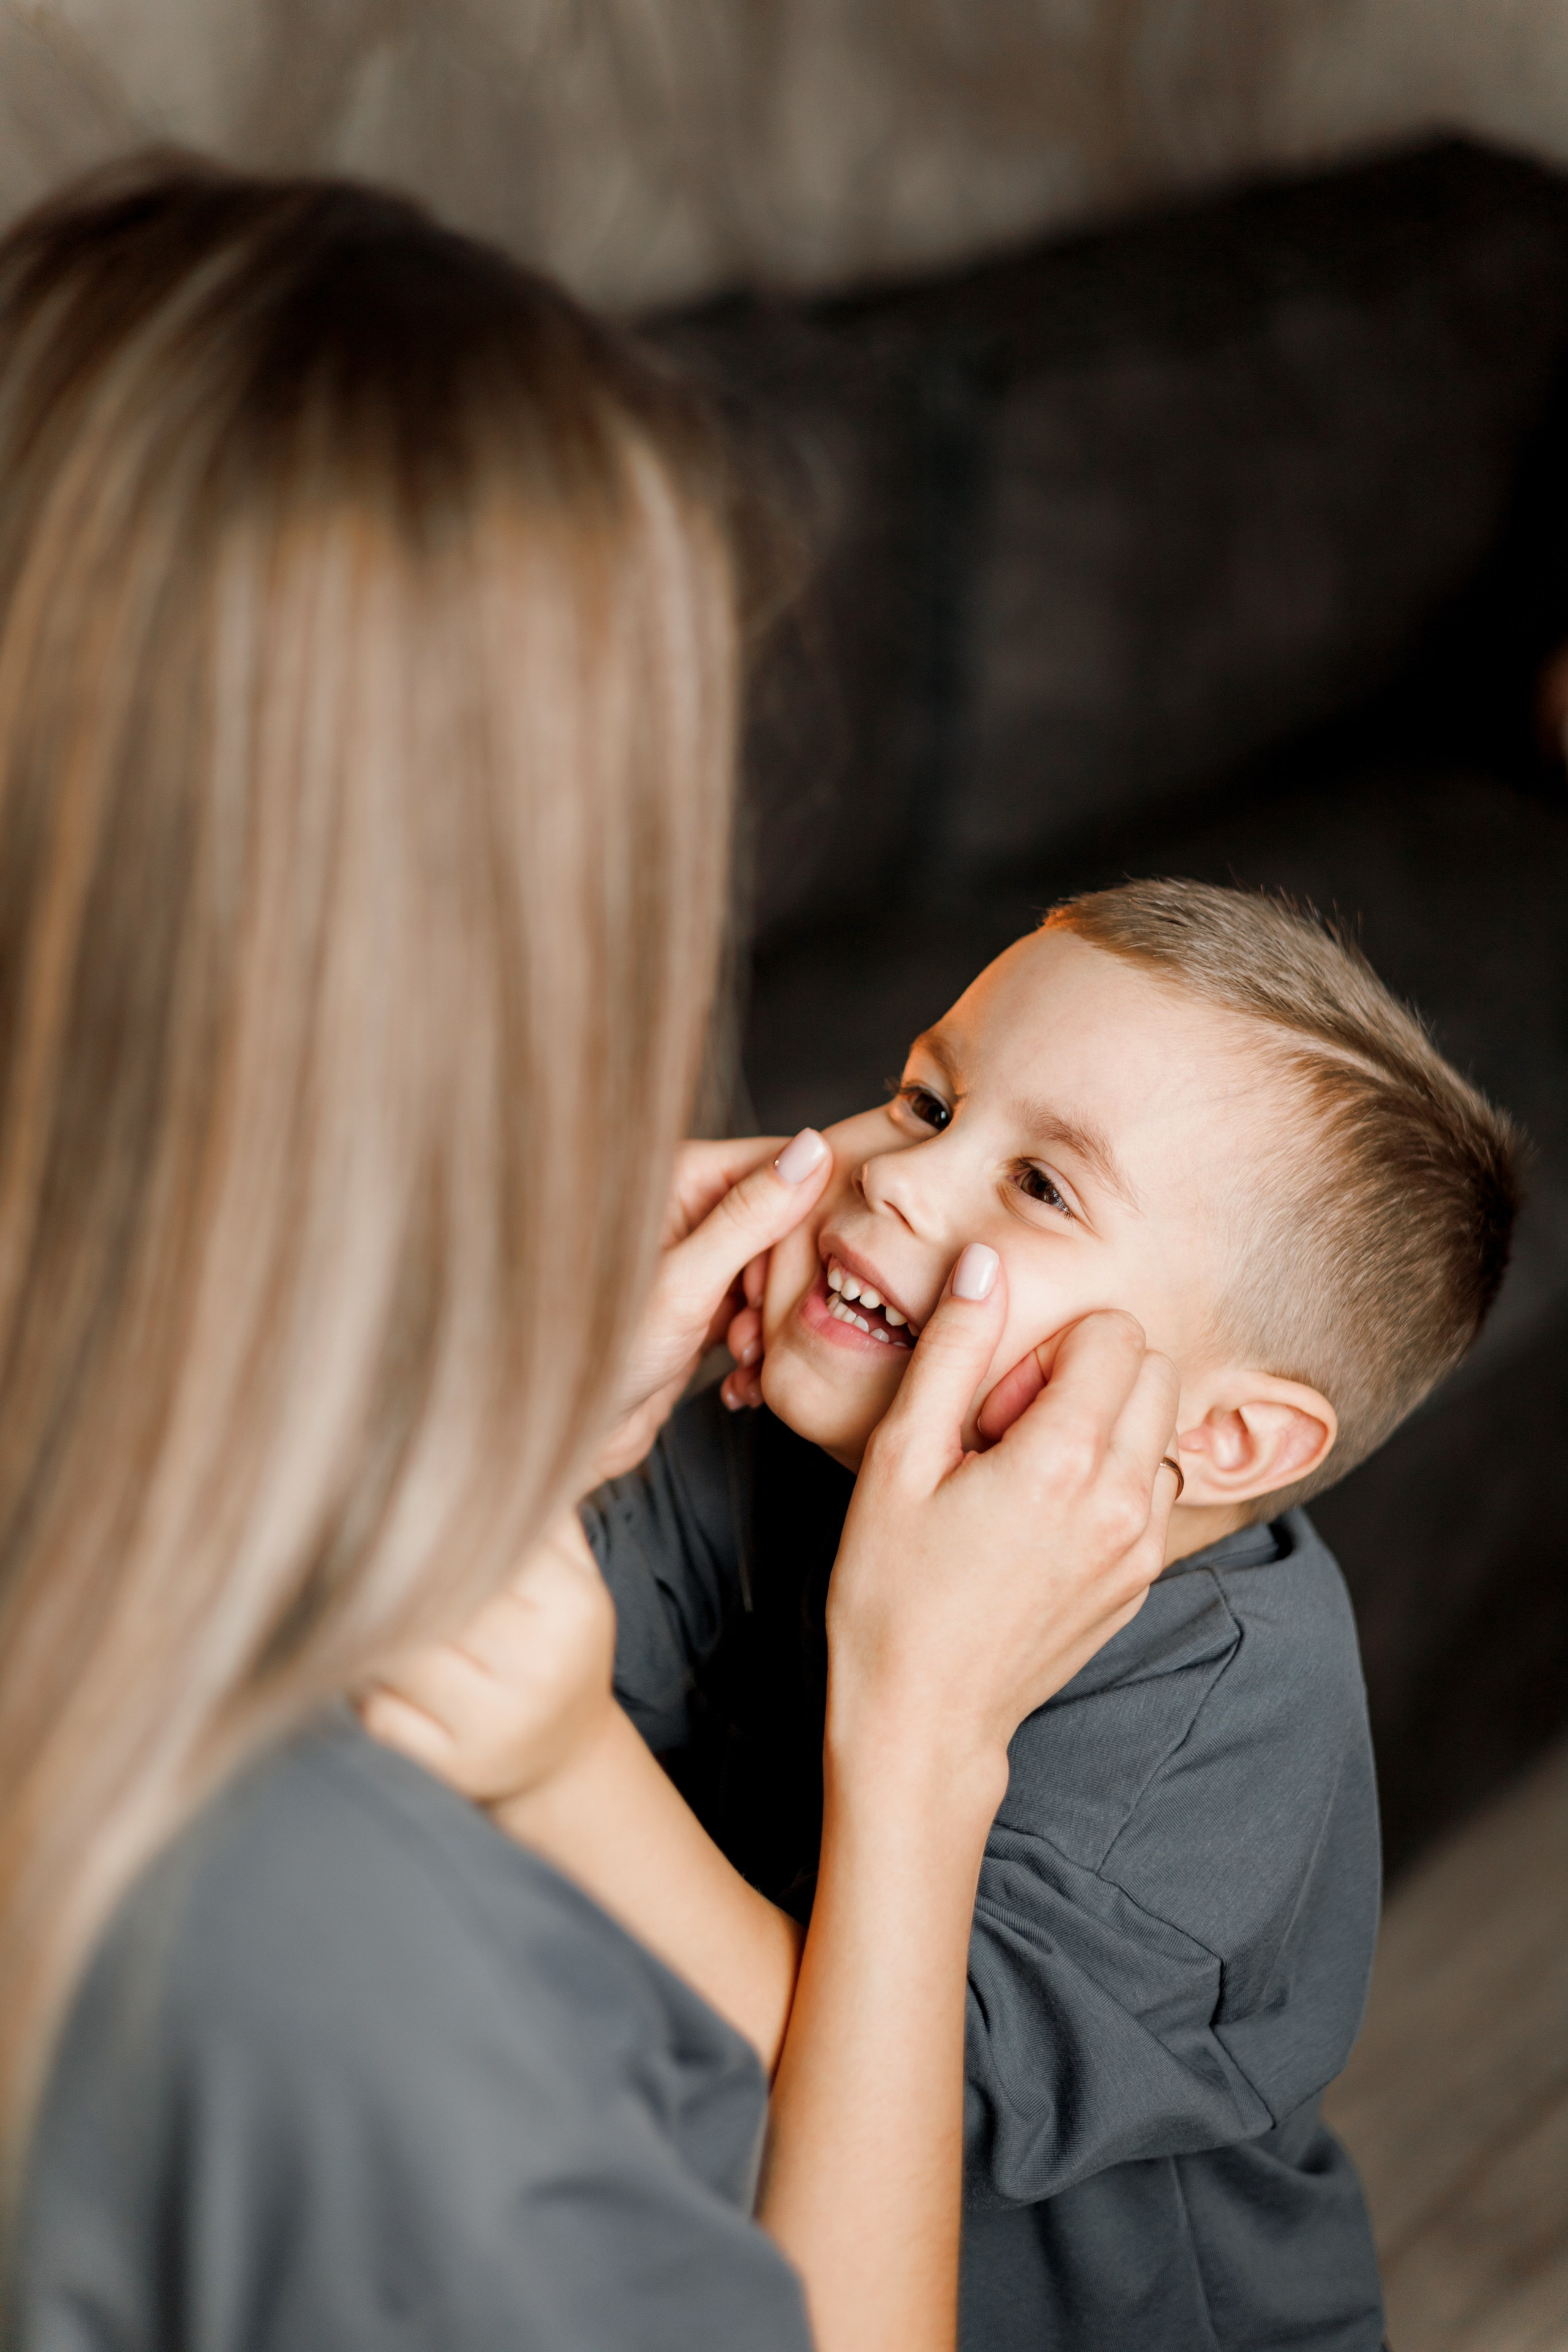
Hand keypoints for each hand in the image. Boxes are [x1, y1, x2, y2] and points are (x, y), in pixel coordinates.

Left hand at [360, 1515, 615, 1803]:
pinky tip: (361, 1665)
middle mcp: (535, 1666)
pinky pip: (378, 1714)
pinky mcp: (453, 1767)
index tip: (383, 1494)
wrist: (567, 1762)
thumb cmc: (558, 1651)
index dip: (426, 1521)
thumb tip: (492, 1443)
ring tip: (343, 1596)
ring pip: (396, 1656)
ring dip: (362, 1626)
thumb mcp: (574, 1582)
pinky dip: (359, 1686)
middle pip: (434, 1599)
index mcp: (570, 1607)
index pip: (485, 1548)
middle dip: (383, 1570)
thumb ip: (544, 1517)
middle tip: (339, 1536)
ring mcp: (493, 1723)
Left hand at [593, 1129, 829, 1480]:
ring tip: (745, 1357)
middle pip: (781, 1224)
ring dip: (771, 1322)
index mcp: (675, 1179)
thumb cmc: (597, 1354)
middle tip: (762, 1325)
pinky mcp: (699, 1307)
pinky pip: (753, 1313)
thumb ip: (750, 1217)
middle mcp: (685, 1211)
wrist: (561, 1435)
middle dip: (784, 1281)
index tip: (814, 1266)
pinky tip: (739, 1380)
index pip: (776, 1165)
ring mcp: (694, 1260)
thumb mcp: (686, 1283)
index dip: (806, 1214)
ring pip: (772, 1274)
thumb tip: (811, 1150)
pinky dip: (756, 1347)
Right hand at [827, 1246, 1179, 1800]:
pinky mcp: (1140, 1580)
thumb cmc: (890, 1593)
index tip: (995, 1402)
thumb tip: (987, 1264)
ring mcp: (1141, 1547)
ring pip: (1159, 1429)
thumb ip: (953, 1351)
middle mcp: (1124, 1502)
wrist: (922, 1720)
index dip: (1049, 1349)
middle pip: (1153, 1370)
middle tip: (1009, 1430)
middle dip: (1088, 1376)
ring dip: (1105, 1429)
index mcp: (1064, 1462)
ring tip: (1024, 1478)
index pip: (1116, 1334)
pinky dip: (1109, 1483)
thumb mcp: (898, 1458)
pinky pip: (1152, 1491)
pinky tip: (1037, 1521)